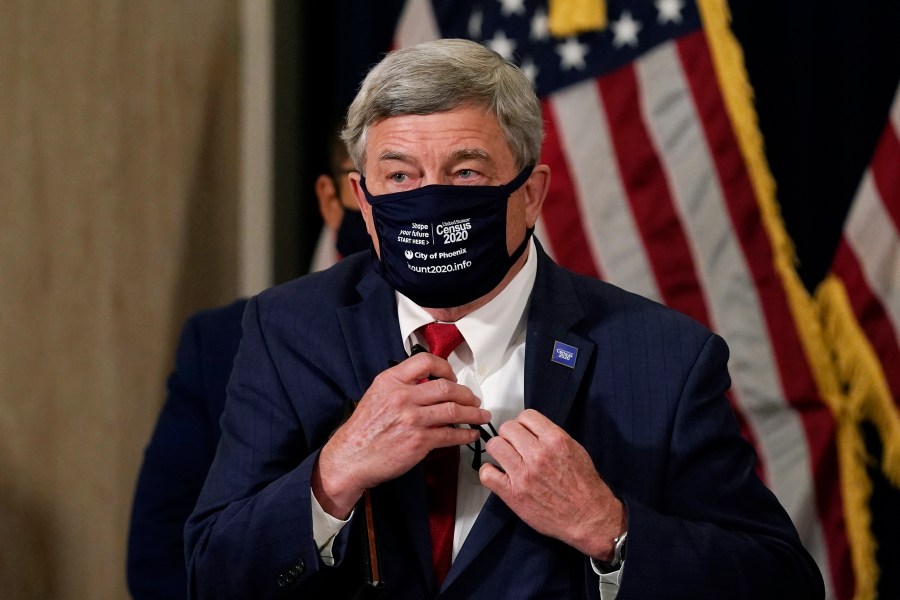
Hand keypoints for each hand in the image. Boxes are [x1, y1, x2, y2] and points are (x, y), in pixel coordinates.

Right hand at [313, 352, 489, 517]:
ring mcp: (412, 419)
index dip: (446, 367)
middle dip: (467, 394)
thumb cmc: (363, 430)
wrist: (351, 457)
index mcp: (391, 381)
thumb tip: (428, 383)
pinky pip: (451, 435)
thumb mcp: (377, 395)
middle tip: (474, 399)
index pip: (425, 362)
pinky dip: (465, 434)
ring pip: (454, 410)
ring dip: (473, 413)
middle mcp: (403, 397)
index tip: (453, 377)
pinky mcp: (419, 441)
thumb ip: (401, 385)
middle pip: (447, 387)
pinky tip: (470, 434)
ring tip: (481, 415)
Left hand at [479, 409, 625, 559]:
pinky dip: (489, 472)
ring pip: (494, 445)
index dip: (523, 424)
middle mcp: (538, 454)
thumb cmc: (584, 486)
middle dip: (510, 435)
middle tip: (515, 446)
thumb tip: (532, 430)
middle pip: (507, 428)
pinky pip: (487, 474)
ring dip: (498, 450)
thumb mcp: (575, 450)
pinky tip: (498, 474)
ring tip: (506, 459)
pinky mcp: (513, 493)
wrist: (588, 517)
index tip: (524, 432)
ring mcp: (524, 474)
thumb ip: (552, 437)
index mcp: (556, 440)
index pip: (526, 416)